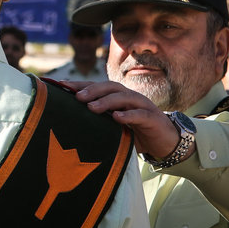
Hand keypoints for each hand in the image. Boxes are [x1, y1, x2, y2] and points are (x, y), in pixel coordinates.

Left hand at [62, 80, 188, 159]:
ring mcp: (142, 106)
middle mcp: (130, 98)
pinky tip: (117, 118)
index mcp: (118, 97)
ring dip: (107, 101)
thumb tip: (70, 122)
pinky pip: (140, 115)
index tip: (62, 86)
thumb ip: (98, 121)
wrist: (165, 143)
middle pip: (110, 87)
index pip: (98, 87)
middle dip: (92, 90)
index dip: (81, 85)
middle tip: (77, 97)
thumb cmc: (135, 133)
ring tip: (91, 107)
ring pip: (124, 97)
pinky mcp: (153, 119)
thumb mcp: (114, 126)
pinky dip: (128, 115)